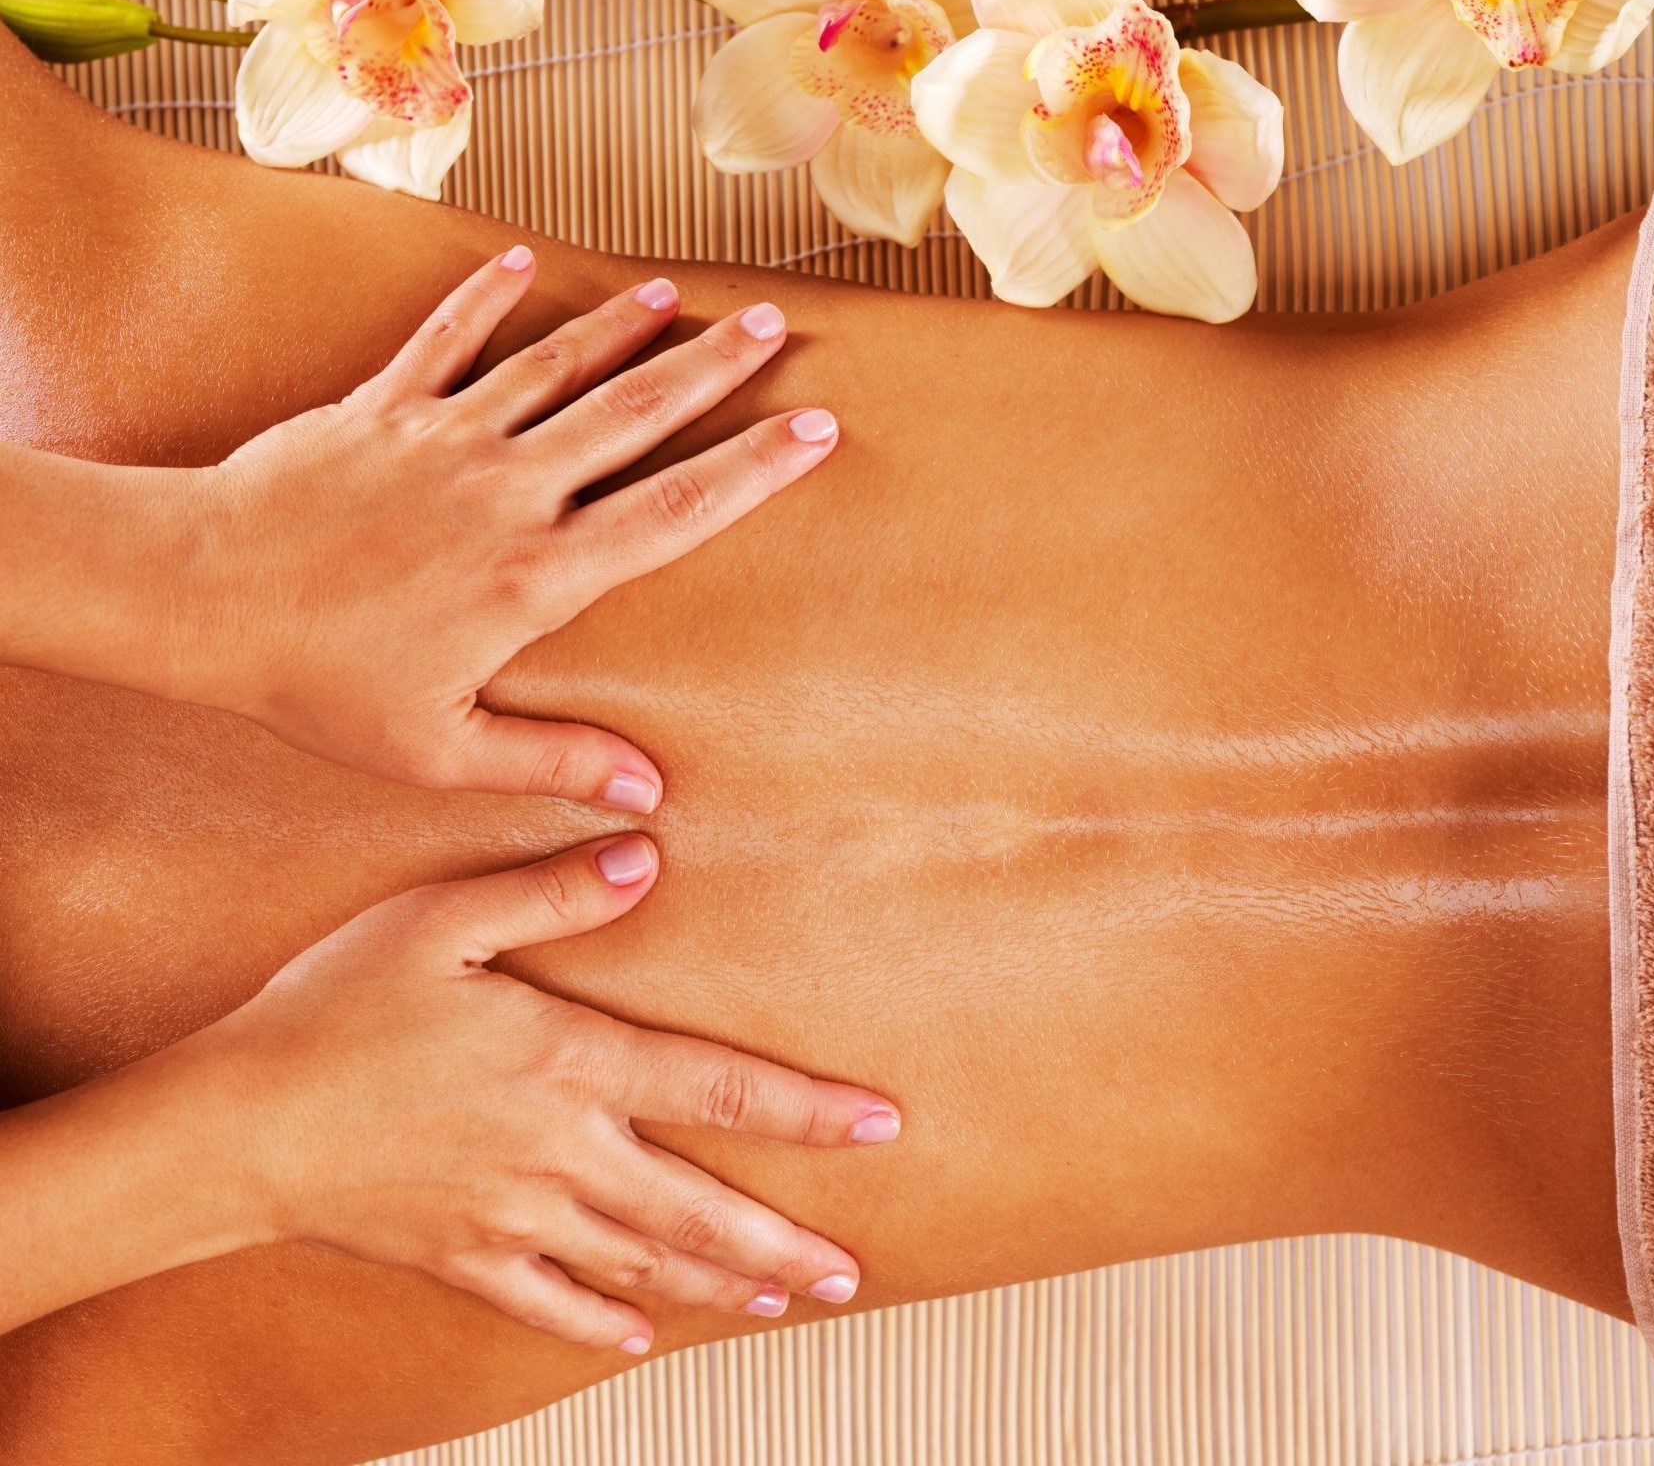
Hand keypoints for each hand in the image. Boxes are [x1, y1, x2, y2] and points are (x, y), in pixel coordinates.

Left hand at [176, 245, 836, 804]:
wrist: (200, 595)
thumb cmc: (318, 684)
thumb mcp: (437, 750)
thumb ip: (549, 761)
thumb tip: (647, 793)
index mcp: (534, 575)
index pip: (673, 510)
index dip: (754, 467)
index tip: (814, 428)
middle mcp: (508, 491)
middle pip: (634, 415)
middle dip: (713, 367)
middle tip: (775, 325)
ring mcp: (446, 439)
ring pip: (557, 367)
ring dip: (624, 327)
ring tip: (681, 295)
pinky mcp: (385, 408)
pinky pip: (447, 340)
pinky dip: (486, 299)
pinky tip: (524, 264)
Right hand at [179, 834, 898, 1351]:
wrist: (235, 1125)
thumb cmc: (335, 1006)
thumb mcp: (443, 919)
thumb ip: (554, 890)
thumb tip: (649, 857)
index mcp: (566, 1061)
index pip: (716, 1088)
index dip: (806, 1110)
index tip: (880, 1126)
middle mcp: (557, 1151)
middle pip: (696, 1204)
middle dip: (783, 1238)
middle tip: (853, 1272)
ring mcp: (510, 1217)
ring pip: (642, 1261)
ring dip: (720, 1282)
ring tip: (784, 1300)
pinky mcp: (460, 1257)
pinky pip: (548, 1303)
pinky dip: (603, 1322)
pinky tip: (643, 1335)